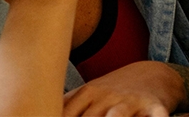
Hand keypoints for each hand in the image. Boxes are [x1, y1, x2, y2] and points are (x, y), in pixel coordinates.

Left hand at [62, 61, 183, 116]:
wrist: (154, 76)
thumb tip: (33, 109)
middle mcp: (107, 97)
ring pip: (117, 116)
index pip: (64, 113)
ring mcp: (130, 101)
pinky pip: (155, 116)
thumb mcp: (87, 96)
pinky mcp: (154, 107)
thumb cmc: (113, 94)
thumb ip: (64, 106)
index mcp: (87, 94)